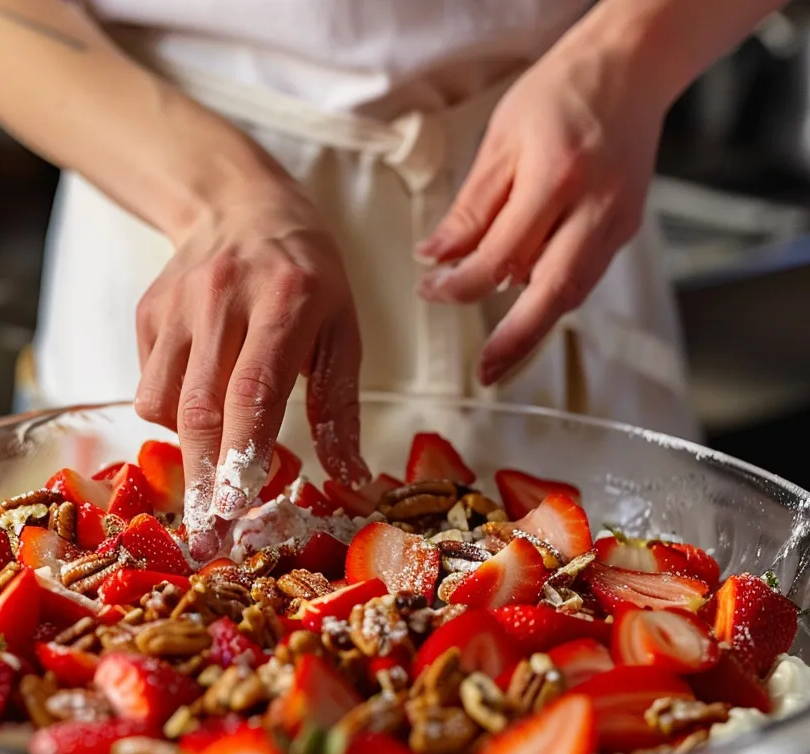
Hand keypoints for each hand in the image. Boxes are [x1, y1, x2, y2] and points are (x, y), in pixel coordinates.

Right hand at [134, 189, 370, 559]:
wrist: (238, 202)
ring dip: (188, 446)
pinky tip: (201, 396)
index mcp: (286, 298)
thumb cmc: (306, 273)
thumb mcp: (342, 329)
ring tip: (216, 454)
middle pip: (200, 405)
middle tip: (207, 535)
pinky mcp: (147, 311)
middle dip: (204, 478)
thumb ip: (339, 408)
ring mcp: (177, 303)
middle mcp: (223, 297)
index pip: (254, 386)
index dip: (242, 451)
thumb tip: (349, 484)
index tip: (235, 506)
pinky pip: (149, 383)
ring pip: (162, 401)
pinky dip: (173, 411)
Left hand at [414, 35, 668, 384]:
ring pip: (575, 292)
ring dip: (537, 328)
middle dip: (518, 340)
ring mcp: (618, 221)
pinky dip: (555, 297)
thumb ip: (471, 207)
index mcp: (557, 178)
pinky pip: (586, 275)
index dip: (462, 283)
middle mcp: (595, 207)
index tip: (432, 288)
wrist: (631, 68)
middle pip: (554, 292)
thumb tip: (438, 257)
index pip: (502, 256)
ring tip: (502, 356)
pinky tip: (528, 309)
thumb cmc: (564, 91)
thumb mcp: (500, 141)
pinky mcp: (625, 228)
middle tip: (487, 374)